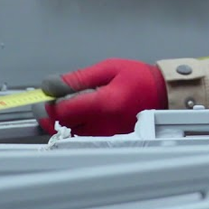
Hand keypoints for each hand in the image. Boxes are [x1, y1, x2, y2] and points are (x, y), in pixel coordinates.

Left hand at [38, 58, 166, 136]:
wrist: (163, 95)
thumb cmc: (138, 78)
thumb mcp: (109, 68)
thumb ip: (78, 78)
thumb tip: (50, 85)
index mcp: (104, 104)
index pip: (62, 111)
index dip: (48, 104)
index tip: (46, 95)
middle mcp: (102, 126)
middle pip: (61, 127)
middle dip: (51, 114)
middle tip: (54, 99)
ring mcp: (104, 136)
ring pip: (68, 134)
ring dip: (62, 120)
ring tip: (71, 104)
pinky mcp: (106, 141)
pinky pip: (80, 137)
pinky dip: (74, 126)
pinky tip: (81, 114)